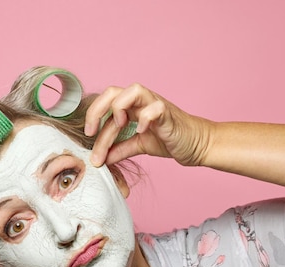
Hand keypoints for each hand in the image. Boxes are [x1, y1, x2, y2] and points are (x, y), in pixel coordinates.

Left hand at [84, 83, 213, 166]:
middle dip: (97, 110)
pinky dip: (145, 118)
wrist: (196, 145)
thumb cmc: (169, 140)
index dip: (92, 117)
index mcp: (132, 107)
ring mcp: (155, 105)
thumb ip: (120, 149)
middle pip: (112, 91)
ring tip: (119, 126)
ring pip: (133, 90)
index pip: (105, 105)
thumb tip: (101, 159)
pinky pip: (155, 108)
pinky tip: (142, 131)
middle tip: (91, 132)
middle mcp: (142, 101)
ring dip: (119, 108)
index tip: (87, 136)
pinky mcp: (168, 114)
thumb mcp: (139, 145)